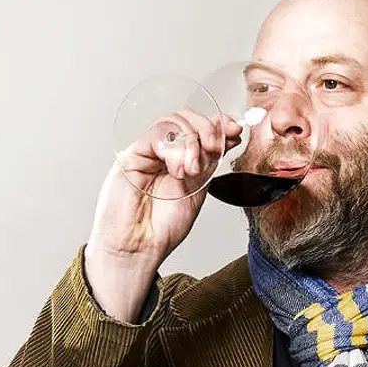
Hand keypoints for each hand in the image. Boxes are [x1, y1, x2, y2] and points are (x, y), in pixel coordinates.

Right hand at [85, 109, 242, 320]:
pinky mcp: (131, 156)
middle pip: (186, 118)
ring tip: (193, 169)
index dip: (219, 123)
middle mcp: (163, 153)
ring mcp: (147, 153)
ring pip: (172, 122)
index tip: (236, 130)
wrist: (139, 248)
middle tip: (214, 149)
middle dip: (208, 129)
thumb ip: (211, 161)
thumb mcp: (199, 189)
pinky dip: (174, 149)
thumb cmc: (163, 228)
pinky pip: (156, 134)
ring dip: (192, 141)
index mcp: (181, 159)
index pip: (199, 127)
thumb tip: (230, 133)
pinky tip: (177, 170)